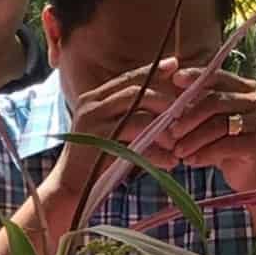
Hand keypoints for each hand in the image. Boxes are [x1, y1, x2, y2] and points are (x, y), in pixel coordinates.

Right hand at [35, 61, 186, 216]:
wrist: (70, 189)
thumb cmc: (95, 163)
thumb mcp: (113, 134)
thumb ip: (131, 119)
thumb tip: (164, 110)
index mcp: (95, 99)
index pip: (129, 78)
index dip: (153, 71)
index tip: (176, 65)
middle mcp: (92, 105)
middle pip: (137, 89)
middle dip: (165, 99)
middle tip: (185, 113)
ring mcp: (94, 121)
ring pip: (139, 111)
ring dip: (164, 126)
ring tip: (178, 142)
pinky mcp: (100, 141)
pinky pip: (137, 138)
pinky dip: (157, 151)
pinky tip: (170, 161)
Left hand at [160, 66, 255, 191]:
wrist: (253, 175)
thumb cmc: (228, 145)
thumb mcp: (213, 121)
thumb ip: (199, 105)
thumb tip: (168, 95)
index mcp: (247, 88)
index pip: (218, 76)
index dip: (195, 76)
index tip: (175, 80)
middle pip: (216, 101)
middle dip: (189, 117)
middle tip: (171, 132)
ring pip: (219, 124)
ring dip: (194, 139)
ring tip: (178, 152)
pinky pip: (226, 146)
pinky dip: (205, 154)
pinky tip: (191, 161)